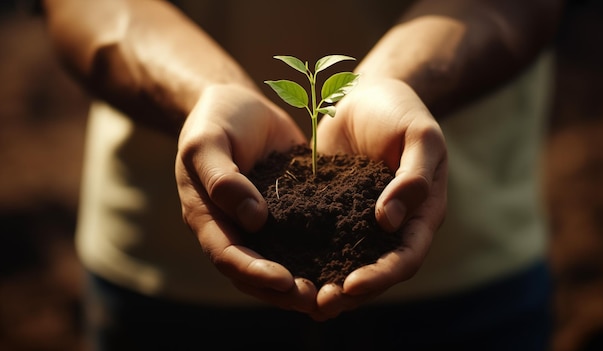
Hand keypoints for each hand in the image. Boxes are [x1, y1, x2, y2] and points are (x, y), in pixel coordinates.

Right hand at [175, 84, 316, 311]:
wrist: (236, 104)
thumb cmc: (214, 120)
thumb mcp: (208, 143)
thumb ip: (222, 179)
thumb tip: (253, 220)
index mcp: (207, 218)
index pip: (228, 256)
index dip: (255, 272)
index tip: (285, 281)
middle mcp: (234, 228)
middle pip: (254, 272)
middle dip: (283, 291)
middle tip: (316, 300)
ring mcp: (260, 222)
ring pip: (280, 261)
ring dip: (304, 280)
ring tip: (334, 291)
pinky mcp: (286, 210)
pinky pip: (301, 236)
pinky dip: (319, 252)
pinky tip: (348, 257)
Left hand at [311, 77, 447, 319]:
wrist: (369, 92)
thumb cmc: (402, 110)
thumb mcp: (420, 136)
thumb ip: (414, 177)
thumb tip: (390, 222)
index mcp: (422, 213)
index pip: (406, 256)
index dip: (382, 276)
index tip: (351, 286)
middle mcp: (394, 224)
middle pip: (376, 270)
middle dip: (350, 291)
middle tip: (318, 304)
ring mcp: (364, 219)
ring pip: (348, 260)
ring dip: (327, 281)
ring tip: (297, 296)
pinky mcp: (335, 208)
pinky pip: (323, 237)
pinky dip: (309, 254)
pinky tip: (282, 263)